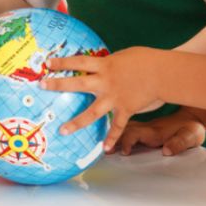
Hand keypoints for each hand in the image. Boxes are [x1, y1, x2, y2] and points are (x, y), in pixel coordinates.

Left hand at [41, 47, 164, 148]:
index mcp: (105, 65)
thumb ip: (107, 64)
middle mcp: (106, 81)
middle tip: (42, 85)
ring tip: (63, 130)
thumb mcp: (121, 56)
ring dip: (77, 122)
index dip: (63, 62)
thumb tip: (96, 68)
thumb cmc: (144, 59)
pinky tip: (105, 149)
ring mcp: (115, 97)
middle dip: (59, 84)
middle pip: (78, 83)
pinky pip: (117, 126)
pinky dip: (112, 137)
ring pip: (92, 112)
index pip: (79, 62)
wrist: (163, 72)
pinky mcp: (126, 108)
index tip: (48, 64)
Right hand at [112, 109, 205, 155]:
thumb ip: (179, 143)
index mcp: (156, 130)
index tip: (124, 153)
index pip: (136, 133)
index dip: (127, 142)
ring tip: (103, 145)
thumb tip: (166, 151)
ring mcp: (146, 126)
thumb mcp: (191, 136)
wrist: (195, 116)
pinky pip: (128, 127)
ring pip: (124, 127)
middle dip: (113, 139)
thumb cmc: (193, 128)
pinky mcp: (146, 128)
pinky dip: (118, 131)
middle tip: (104, 151)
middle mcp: (148, 127)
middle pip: (125, 129)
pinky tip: (111, 135)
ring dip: (114, 135)